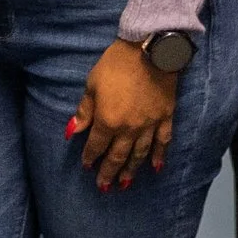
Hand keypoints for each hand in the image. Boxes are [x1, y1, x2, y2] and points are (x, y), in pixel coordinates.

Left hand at [69, 41, 177, 191]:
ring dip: (131, 170)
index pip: (96, 145)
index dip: (90, 157)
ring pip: (139, 154)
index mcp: (108, 120)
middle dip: (109, 172)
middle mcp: (129, 129)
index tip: (86, 166)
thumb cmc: (116, 64)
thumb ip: (84, 111)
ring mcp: (149, 125)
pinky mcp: (165, 117)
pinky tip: (156, 167)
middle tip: (104, 187)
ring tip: (125, 184)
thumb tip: (72, 132)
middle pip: (117, 156)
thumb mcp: (92, 84)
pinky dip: (159, 156)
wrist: (149, 50)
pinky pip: (162, 142)